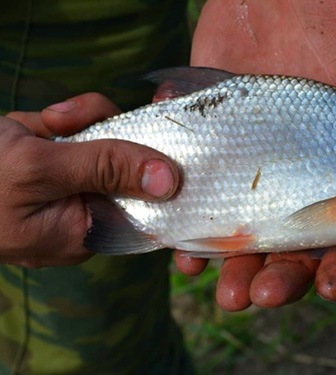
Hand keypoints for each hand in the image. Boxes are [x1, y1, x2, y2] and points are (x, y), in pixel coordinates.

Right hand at [2, 93, 177, 267]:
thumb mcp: (39, 172)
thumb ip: (104, 169)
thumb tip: (170, 180)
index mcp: (87, 231)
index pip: (145, 202)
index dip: (157, 168)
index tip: (164, 139)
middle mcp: (84, 213)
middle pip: (125, 164)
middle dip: (99, 135)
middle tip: (62, 126)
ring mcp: (70, 188)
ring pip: (102, 142)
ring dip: (74, 123)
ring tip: (41, 126)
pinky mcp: (56, 166)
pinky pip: (78, 135)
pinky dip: (58, 121)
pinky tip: (31, 125)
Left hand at [179, 0, 335, 309]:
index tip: (332, 286)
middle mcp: (307, 170)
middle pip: (300, 242)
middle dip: (282, 275)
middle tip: (257, 295)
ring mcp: (258, 163)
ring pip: (251, 232)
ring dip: (235, 266)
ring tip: (221, 289)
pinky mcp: (217, 148)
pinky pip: (207, 200)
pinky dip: (194, 231)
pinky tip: (183, 252)